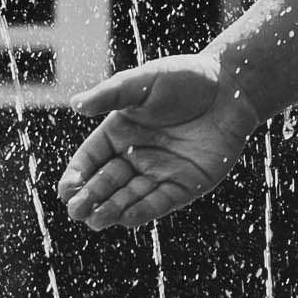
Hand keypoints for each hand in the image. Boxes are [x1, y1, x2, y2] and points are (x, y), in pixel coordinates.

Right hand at [58, 53, 262, 230]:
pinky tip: (126, 217)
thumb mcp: (145, 81)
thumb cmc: (186, 77)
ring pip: (129, 198)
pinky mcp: (185, 184)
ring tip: (96, 219)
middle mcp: (135, 156)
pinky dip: (143, 212)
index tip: (65, 190)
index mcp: (119, 132)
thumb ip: (111, 94)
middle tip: (76, 211)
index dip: (76, 175)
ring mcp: (159, 172)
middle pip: (105, 183)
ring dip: (111, 210)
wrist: (232, 86)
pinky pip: (159, 202)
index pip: (90, 159)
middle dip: (89, 199)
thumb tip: (75, 104)